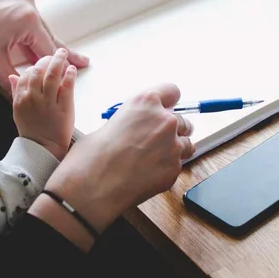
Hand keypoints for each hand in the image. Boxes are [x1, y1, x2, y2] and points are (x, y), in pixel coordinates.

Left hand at [0, 0, 88, 90]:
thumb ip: (16, 80)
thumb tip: (27, 94)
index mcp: (28, 19)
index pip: (49, 48)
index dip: (61, 64)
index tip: (79, 68)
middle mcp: (28, 3)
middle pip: (46, 35)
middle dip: (55, 52)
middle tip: (81, 61)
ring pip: (35, 27)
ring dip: (38, 43)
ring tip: (51, 59)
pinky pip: (25, 17)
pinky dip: (27, 31)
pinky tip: (29, 46)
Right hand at [8, 49, 76, 159]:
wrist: (43, 149)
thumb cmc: (32, 131)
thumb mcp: (18, 111)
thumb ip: (16, 92)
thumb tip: (13, 76)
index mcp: (21, 99)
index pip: (26, 74)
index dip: (35, 66)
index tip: (42, 63)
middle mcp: (33, 98)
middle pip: (39, 71)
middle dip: (47, 59)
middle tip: (55, 54)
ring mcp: (48, 102)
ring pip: (52, 75)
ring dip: (58, 61)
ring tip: (63, 54)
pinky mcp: (63, 107)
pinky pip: (66, 86)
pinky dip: (69, 75)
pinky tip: (71, 69)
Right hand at [40, 83, 193, 234]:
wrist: (93, 186)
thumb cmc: (93, 155)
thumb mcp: (109, 124)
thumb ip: (132, 120)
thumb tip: (137, 127)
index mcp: (145, 102)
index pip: (172, 91)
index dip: (168, 102)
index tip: (165, 109)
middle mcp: (164, 120)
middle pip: (182, 120)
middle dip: (171, 129)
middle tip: (153, 141)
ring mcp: (172, 145)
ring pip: (185, 143)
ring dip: (173, 148)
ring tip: (150, 159)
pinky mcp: (175, 168)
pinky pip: (178, 164)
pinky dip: (166, 168)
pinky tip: (147, 174)